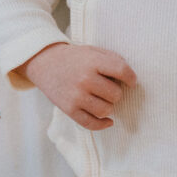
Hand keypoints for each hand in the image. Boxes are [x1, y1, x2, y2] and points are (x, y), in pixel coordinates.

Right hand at [18, 43, 136, 130]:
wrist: (45, 63)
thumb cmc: (74, 58)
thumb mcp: (93, 51)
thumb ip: (113, 60)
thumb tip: (131, 78)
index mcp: (92, 62)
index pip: (122, 71)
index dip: (131, 78)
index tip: (131, 82)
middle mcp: (85, 79)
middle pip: (115, 94)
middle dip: (116, 92)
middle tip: (109, 88)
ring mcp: (76, 96)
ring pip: (106, 110)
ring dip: (109, 106)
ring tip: (103, 99)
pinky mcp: (69, 110)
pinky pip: (91, 123)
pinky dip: (103, 124)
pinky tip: (109, 121)